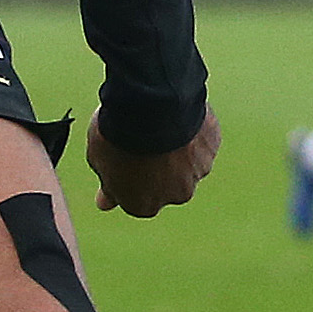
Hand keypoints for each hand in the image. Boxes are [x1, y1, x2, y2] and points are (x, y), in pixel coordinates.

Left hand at [86, 108, 219, 216]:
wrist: (149, 106)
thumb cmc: (118, 135)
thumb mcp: (100, 160)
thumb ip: (109, 185)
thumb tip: (105, 204)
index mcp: (144, 205)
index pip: (137, 197)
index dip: (129, 175)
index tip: (123, 157)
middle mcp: (175, 195)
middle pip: (166, 182)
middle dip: (158, 164)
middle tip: (142, 139)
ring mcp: (197, 171)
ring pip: (187, 160)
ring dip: (177, 146)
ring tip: (159, 122)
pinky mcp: (212, 146)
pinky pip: (201, 139)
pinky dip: (192, 129)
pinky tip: (177, 114)